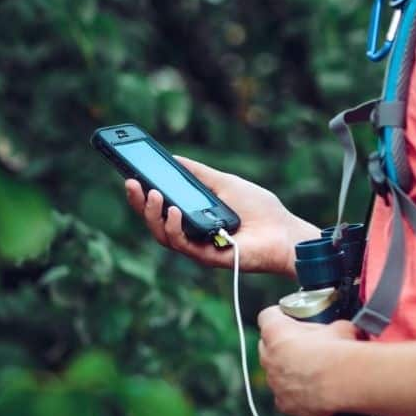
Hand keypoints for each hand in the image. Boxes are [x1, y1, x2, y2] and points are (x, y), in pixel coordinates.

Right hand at [124, 156, 318, 274]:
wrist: (285, 232)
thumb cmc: (261, 210)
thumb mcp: (226, 183)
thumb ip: (199, 174)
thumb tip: (173, 158)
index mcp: (194, 216)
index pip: (161, 207)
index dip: (143, 194)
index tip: (130, 174)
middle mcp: (192, 233)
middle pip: (156, 222)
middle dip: (140, 203)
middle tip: (131, 183)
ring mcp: (199, 246)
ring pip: (164, 236)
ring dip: (154, 214)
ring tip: (153, 194)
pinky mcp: (208, 257)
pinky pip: (183, 245)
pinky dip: (175, 228)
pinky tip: (174, 211)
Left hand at [257, 306, 357, 415]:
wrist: (343, 381)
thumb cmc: (338, 350)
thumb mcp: (339, 327)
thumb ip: (331, 327)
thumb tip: (342, 331)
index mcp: (276, 332)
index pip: (268, 316)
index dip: (279, 316)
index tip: (288, 317)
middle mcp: (269, 356)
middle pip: (268, 346)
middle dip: (283, 345)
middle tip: (304, 346)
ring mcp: (274, 382)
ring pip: (276, 373)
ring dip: (289, 371)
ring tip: (313, 372)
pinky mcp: (283, 403)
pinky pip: (285, 397)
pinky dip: (296, 395)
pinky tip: (313, 391)